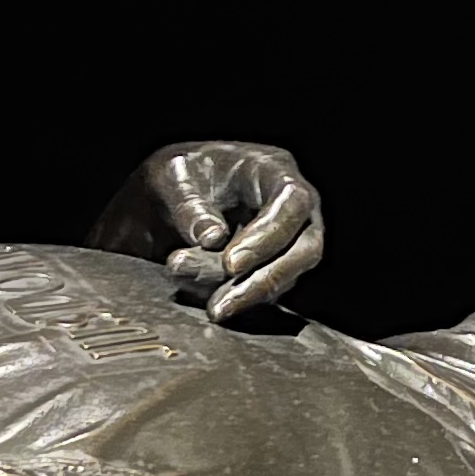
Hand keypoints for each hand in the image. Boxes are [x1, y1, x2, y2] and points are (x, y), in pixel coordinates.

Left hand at [85, 141, 325, 321]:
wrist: (168, 196)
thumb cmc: (176, 174)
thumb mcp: (170, 177)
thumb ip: (189, 205)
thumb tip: (213, 239)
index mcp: (272, 168)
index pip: (292, 202)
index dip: (267, 235)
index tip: (230, 264)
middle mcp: (292, 204)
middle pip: (306, 248)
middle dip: (265, 279)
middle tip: (223, 303)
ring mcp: (290, 238)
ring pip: (288, 276)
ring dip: (247, 295)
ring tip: (211, 307)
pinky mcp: (275, 265)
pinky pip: (269, 290)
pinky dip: (239, 300)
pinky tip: (210, 302)